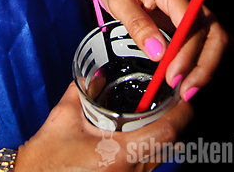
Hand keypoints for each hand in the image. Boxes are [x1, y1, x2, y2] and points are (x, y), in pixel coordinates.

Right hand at [15, 82, 192, 171]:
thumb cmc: (47, 157)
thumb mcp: (64, 117)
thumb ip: (82, 90)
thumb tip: (94, 71)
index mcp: (117, 154)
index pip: (164, 134)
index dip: (181, 114)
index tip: (186, 95)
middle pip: (170, 146)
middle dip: (178, 121)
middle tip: (179, 97)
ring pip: (161, 157)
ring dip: (167, 134)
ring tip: (166, 111)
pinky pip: (148, 165)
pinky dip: (154, 146)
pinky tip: (147, 131)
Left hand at [95, 0, 227, 102]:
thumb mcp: (118, 1)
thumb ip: (137, 24)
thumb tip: (157, 53)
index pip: (189, 19)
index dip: (186, 50)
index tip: (173, 74)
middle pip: (212, 30)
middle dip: (202, 64)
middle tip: (183, 89)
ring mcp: (195, 7)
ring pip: (218, 37)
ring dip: (207, 67)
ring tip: (187, 91)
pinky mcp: (195, 20)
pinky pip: (211, 42)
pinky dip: (206, 63)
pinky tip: (192, 80)